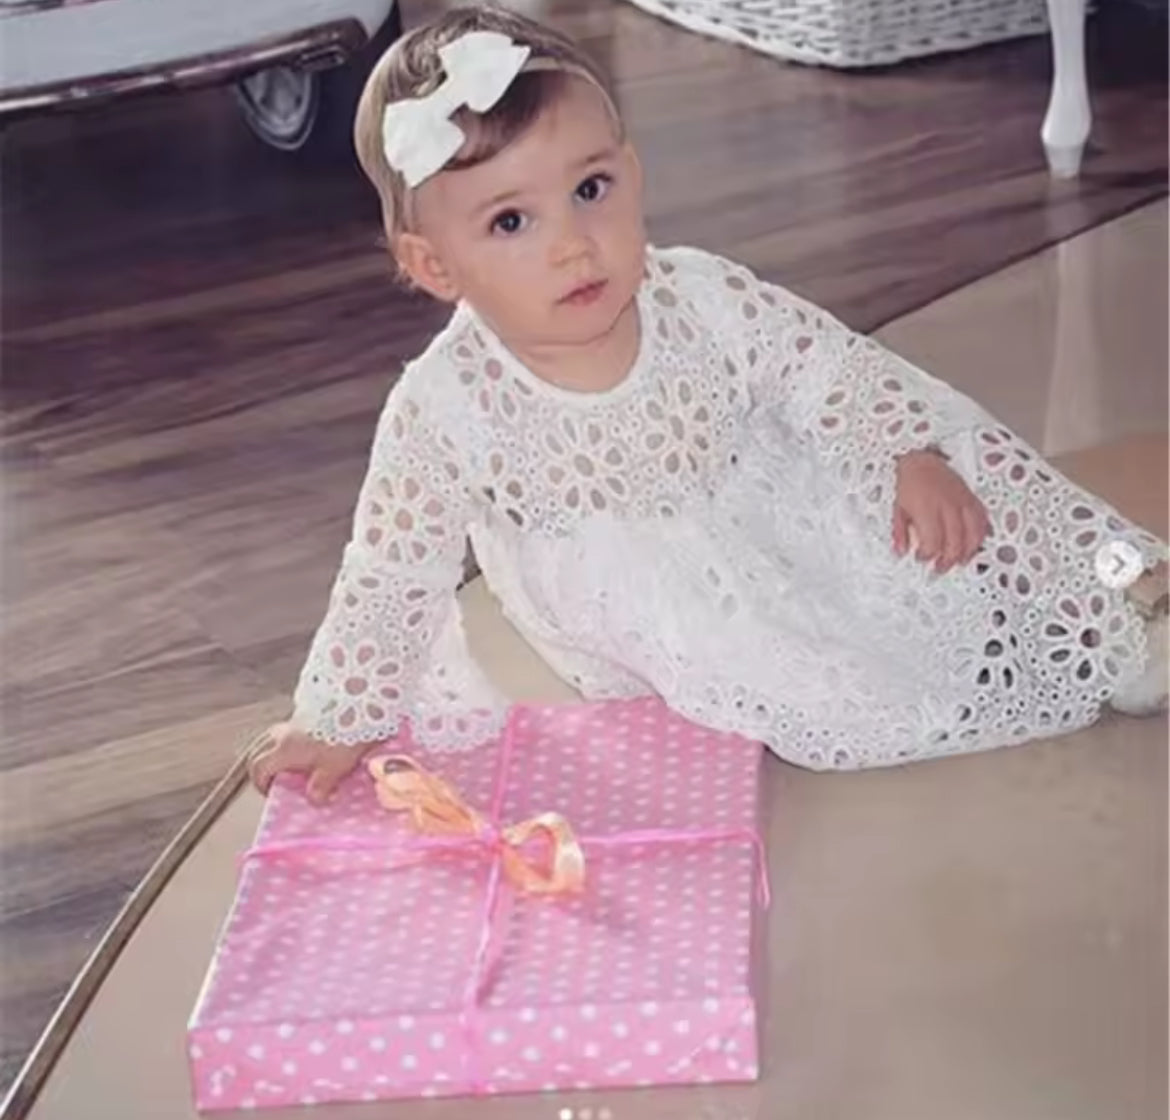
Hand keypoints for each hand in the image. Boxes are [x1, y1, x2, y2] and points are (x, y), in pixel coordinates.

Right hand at [246, 721, 368, 804]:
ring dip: (269, 753)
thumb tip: (315, 799)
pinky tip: (301, 746)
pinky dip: (282, 741)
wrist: (354, 707)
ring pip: (266, 739)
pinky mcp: (301, 713)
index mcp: (284, 750)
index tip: (272, 792)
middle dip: (260, 768)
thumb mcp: (333, 768)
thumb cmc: (341, 736)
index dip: (261, 784)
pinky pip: (280, 730)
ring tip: (286, 764)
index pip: (258, 769)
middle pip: (256, 752)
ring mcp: (290, 722)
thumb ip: (321, 786)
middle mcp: (281, 735)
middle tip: (274, 780)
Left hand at [893, 449, 990, 572]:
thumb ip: (899, 532)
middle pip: (955, 542)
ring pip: (972, 534)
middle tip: (939, 567)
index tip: (921, 558)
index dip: (927, 555)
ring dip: (966, 552)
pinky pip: (982, 521)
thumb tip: (900, 551)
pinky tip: (973, 544)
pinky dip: (979, 535)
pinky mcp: (971, 498)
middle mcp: (947, 506)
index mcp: (927, 509)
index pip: (933, 542)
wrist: (921, 456)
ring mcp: (962, 502)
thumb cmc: (908, 481)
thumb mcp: (896, 507)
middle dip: (947, 560)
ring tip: (958, 562)